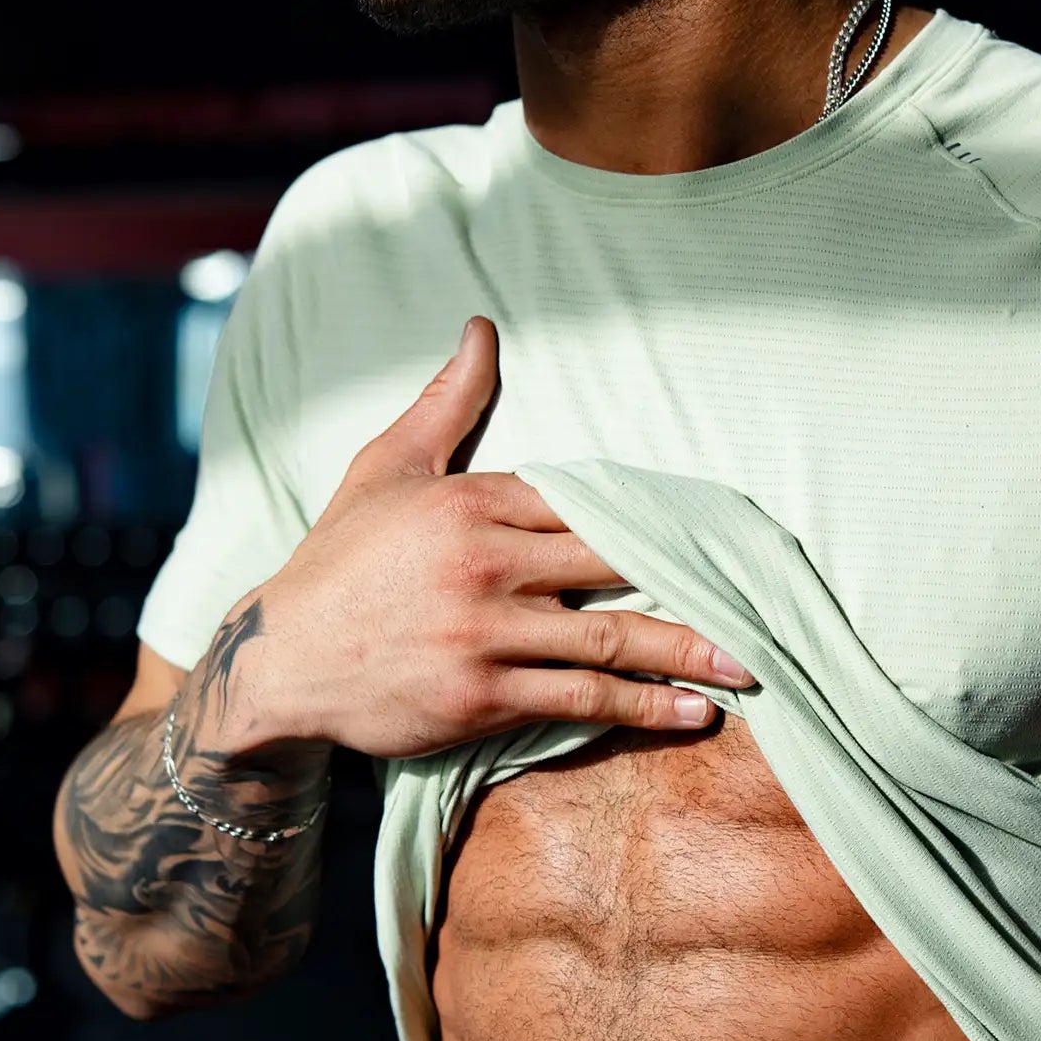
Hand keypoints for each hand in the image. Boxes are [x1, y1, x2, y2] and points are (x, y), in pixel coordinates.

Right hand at [243, 315, 753, 756]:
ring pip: (608, 639)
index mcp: (472, 500)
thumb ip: (446, 403)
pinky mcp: (482, 696)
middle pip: (614, 564)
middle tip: (762, 599)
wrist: (278, 660)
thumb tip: (482, 327)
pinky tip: (691, 714)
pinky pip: (580, 698)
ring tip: (745, 665)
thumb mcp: (386, 468)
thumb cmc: (340, 561)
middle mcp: (486, 563)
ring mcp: (486, 633)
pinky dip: (642, 707)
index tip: (714, 530)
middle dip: (690, 581)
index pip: (585, 501)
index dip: (654, 518)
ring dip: (685, 654)